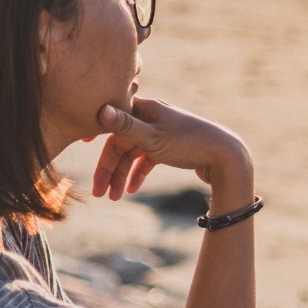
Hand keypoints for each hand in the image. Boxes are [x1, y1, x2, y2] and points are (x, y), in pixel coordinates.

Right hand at [89, 97, 250, 200]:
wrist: (228, 157)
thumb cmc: (190, 145)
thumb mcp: (154, 138)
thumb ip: (126, 126)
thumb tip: (101, 109)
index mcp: (146, 109)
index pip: (113, 119)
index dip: (96, 131)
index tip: (80, 142)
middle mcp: (153, 117)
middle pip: (121, 142)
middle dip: (109, 167)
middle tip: (98, 192)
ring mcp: (162, 132)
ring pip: (134, 154)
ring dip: (122, 175)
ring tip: (114, 198)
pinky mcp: (171, 147)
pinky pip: (148, 159)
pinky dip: (139, 173)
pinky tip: (133, 190)